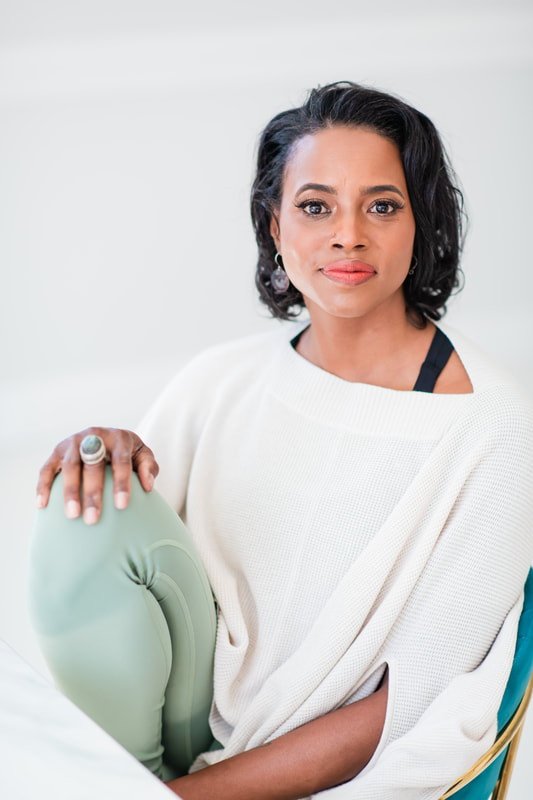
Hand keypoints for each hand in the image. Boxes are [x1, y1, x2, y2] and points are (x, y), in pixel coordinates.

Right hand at [35, 427, 158, 524]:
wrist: (107, 438)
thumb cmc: (129, 454)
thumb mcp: (143, 455)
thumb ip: (148, 467)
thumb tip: (148, 486)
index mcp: (118, 438)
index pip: (121, 461)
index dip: (121, 483)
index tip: (121, 506)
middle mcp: (94, 436)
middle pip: (92, 464)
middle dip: (92, 492)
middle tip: (93, 519)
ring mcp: (73, 442)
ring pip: (69, 466)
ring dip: (69, 491)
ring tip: (72, 516)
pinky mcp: (57, 451)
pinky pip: (47, 469)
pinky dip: (43, 486)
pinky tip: (42, 506)